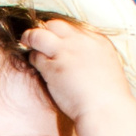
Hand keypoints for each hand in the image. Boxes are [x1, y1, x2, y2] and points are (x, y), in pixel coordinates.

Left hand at [19, 19, 135, 125]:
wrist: (107, 110)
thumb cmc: (109, 96)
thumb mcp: (108, 66)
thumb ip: (93, 55)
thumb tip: (80, 56)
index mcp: (98, 40)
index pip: (73, 27)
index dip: (62, 33)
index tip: (58, 40)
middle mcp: (80, 41)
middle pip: (55, 25)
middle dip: (46, 30)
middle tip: (39, 39)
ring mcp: (65, 53)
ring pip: (39, 35)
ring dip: (31, 38)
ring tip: (26, 42)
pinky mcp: (52, 68)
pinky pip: (35, 56)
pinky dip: (33, 59)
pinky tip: (36, 65)